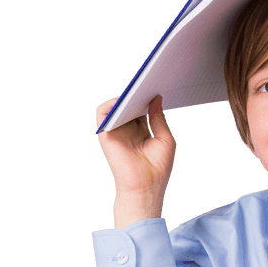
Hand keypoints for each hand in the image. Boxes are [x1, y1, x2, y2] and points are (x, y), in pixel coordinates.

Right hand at [96, 95, 176, 227]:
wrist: (144, 187)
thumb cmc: (157, 168)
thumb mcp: (164, 139)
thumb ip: (158, 118)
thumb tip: (156, 98)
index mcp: (141, 132)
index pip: (141, 108)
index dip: (147, 97)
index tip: (156, 85)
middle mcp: (127, 130)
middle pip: (129, 105)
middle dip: (138, 93)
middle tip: (148, 79)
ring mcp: (116, 132)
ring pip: (117, 107)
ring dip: (125, 96)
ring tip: (137, 87)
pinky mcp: (105, 135)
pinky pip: (103, 113)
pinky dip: (110, 103)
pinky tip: (124, 99)